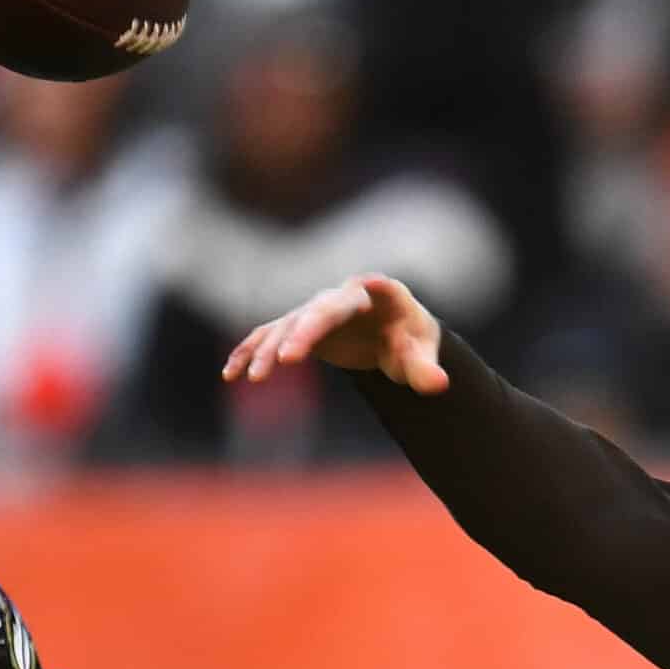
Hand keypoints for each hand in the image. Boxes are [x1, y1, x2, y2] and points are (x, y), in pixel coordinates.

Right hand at [220, 274, 447, 394]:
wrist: (392, 336)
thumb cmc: (411, 341)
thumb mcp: (422, 356)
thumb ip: (426, 369)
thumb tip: (439, 386)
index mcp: (382, 296)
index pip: (378, 290)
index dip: (375, 287)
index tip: (370, 283)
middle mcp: (344, 296)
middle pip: (321, 311)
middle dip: (303, 332)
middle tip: (288, 359)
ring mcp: (317, 310)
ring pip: (288, 325)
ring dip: (270, 349)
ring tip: (256, 378)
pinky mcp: (299, 326)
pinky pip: (269, 336)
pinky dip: (250, 351)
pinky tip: (230, 373)